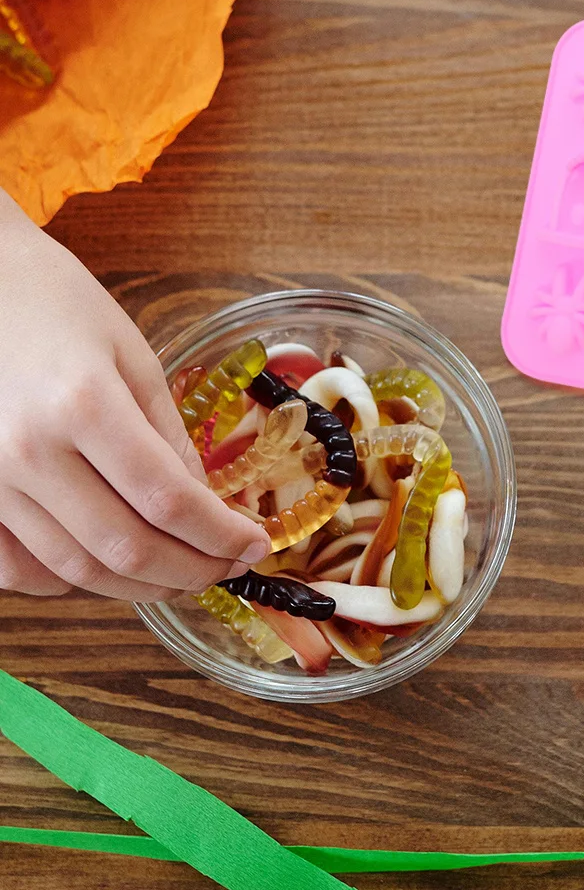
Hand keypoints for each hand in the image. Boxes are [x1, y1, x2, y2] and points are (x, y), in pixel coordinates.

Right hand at [0, 195, 268, 598]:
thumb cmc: (55, 303)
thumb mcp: (130, 354)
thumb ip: (167, 434)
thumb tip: (205, 503)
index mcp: (84, 406)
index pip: (168, 500)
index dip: (219, 536)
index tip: (254, 547)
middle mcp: (28, 452)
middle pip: (122, 547)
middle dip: (189, 572)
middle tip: (225, 570)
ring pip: (71, 567)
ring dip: (135, 585)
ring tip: (180, 575)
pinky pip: (11, 567)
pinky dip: (62, 581)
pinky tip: (102, 568)